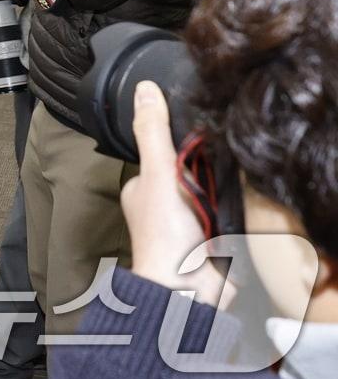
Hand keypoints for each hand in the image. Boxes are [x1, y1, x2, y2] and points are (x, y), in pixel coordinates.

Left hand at [121, 81, 227, 306]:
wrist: (191, 289)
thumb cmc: (164, 236)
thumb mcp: (158, 173)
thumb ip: (152, 133)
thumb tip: (144, 90)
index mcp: (141, 189)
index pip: (160, 154)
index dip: (176, 142)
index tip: (194, 126)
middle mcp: (161, 205)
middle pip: (187, 172)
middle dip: (201, 167)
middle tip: (215, 157)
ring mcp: (187, 222)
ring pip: (208, 192)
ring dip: (217, 188)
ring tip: (225, 180)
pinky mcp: (213, 237)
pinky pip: (225, 212)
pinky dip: (231, 208)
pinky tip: (236, 202)